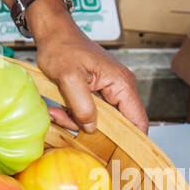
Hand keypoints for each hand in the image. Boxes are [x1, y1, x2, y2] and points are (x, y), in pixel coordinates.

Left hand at [27, 0, 148, 134]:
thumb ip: (82, 105)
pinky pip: (90, 110)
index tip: (120, 158)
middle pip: (117, 123)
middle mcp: (120, 87)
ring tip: (57, 112)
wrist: (52, 31)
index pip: (138, 120)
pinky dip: (74, 113)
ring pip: (100, 118)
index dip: (133, 141)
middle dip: (93, 129)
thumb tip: (92, 128)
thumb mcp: (68, 78)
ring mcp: (108, 89)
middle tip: (68, 124)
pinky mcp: (96, 90)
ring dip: (78, 120)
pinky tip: (58, 108)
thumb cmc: (61, 47)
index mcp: (121, 83)